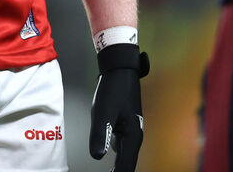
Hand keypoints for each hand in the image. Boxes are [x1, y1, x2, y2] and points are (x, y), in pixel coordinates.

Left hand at [89, 44, 148, 171]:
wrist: (121, 70)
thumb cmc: (113, 89)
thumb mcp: (103, 112)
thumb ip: (100, 134)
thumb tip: (97, 156)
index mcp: (132, 137)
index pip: (125, 167)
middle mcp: (134, 138)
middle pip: (127, 165)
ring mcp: (131, 133)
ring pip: (125, 158)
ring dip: (118, 168)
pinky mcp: (126, 128)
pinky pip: (122, 149)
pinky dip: (117, 160)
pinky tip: (110, 163)